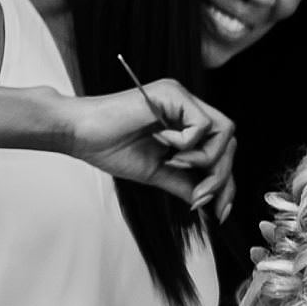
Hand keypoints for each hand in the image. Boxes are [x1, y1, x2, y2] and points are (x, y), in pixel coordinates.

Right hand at [60, 79, 236, 220]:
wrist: (77, 134)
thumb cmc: (108, 147)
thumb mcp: (157, 173)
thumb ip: (185, 183)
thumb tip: (211, 205)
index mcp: (185, 123)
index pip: (222, 150)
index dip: (226, 181)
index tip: (220, 212)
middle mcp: (188, 107)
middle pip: (229, 141)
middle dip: (219, 176)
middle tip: (198, 197)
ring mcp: (182, 98)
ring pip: (224, 132)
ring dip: (204, 159)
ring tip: (173, 162)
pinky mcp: (173, 93)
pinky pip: (202, 124)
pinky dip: (187, 143)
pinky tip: (162, 143)